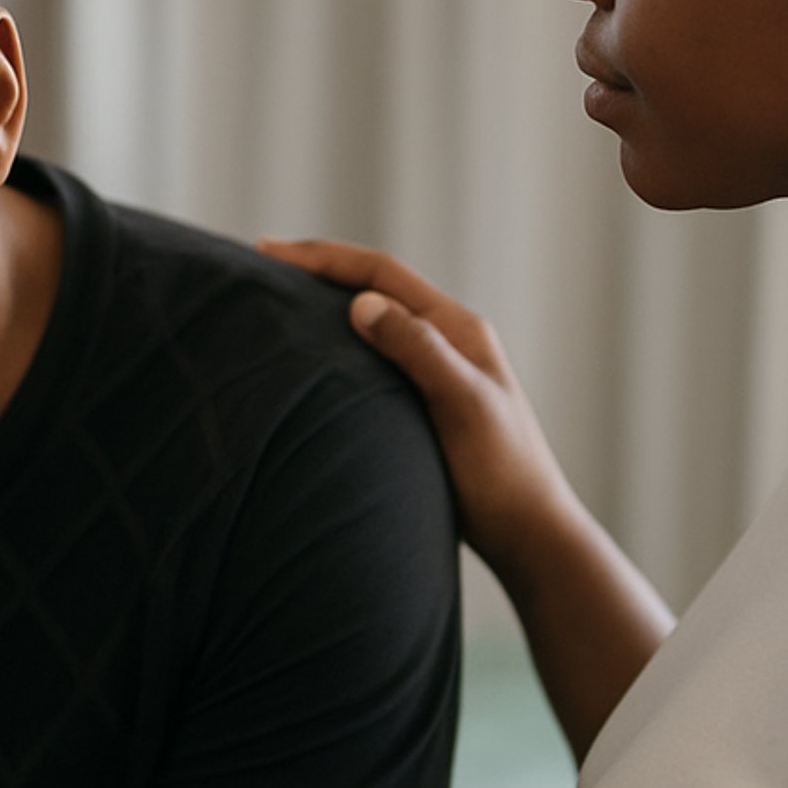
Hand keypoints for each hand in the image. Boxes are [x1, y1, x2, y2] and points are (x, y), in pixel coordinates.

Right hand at [256, 237, 586, 584]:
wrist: (527, 535)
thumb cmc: (501, 474)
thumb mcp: (462, 404)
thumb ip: (418, 350)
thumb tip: (360, 304)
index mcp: (457, 328)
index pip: (381, 272)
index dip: (323, 257)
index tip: (268, 252)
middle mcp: (447, 340)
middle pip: (373, 289)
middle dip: (318, 272)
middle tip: (260, 268)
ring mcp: (435, 372)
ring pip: (371, 324)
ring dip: (325, 308)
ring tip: (276, 305)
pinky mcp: (424, 405)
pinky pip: (371, 360)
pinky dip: (336, 349)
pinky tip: (309, 365)